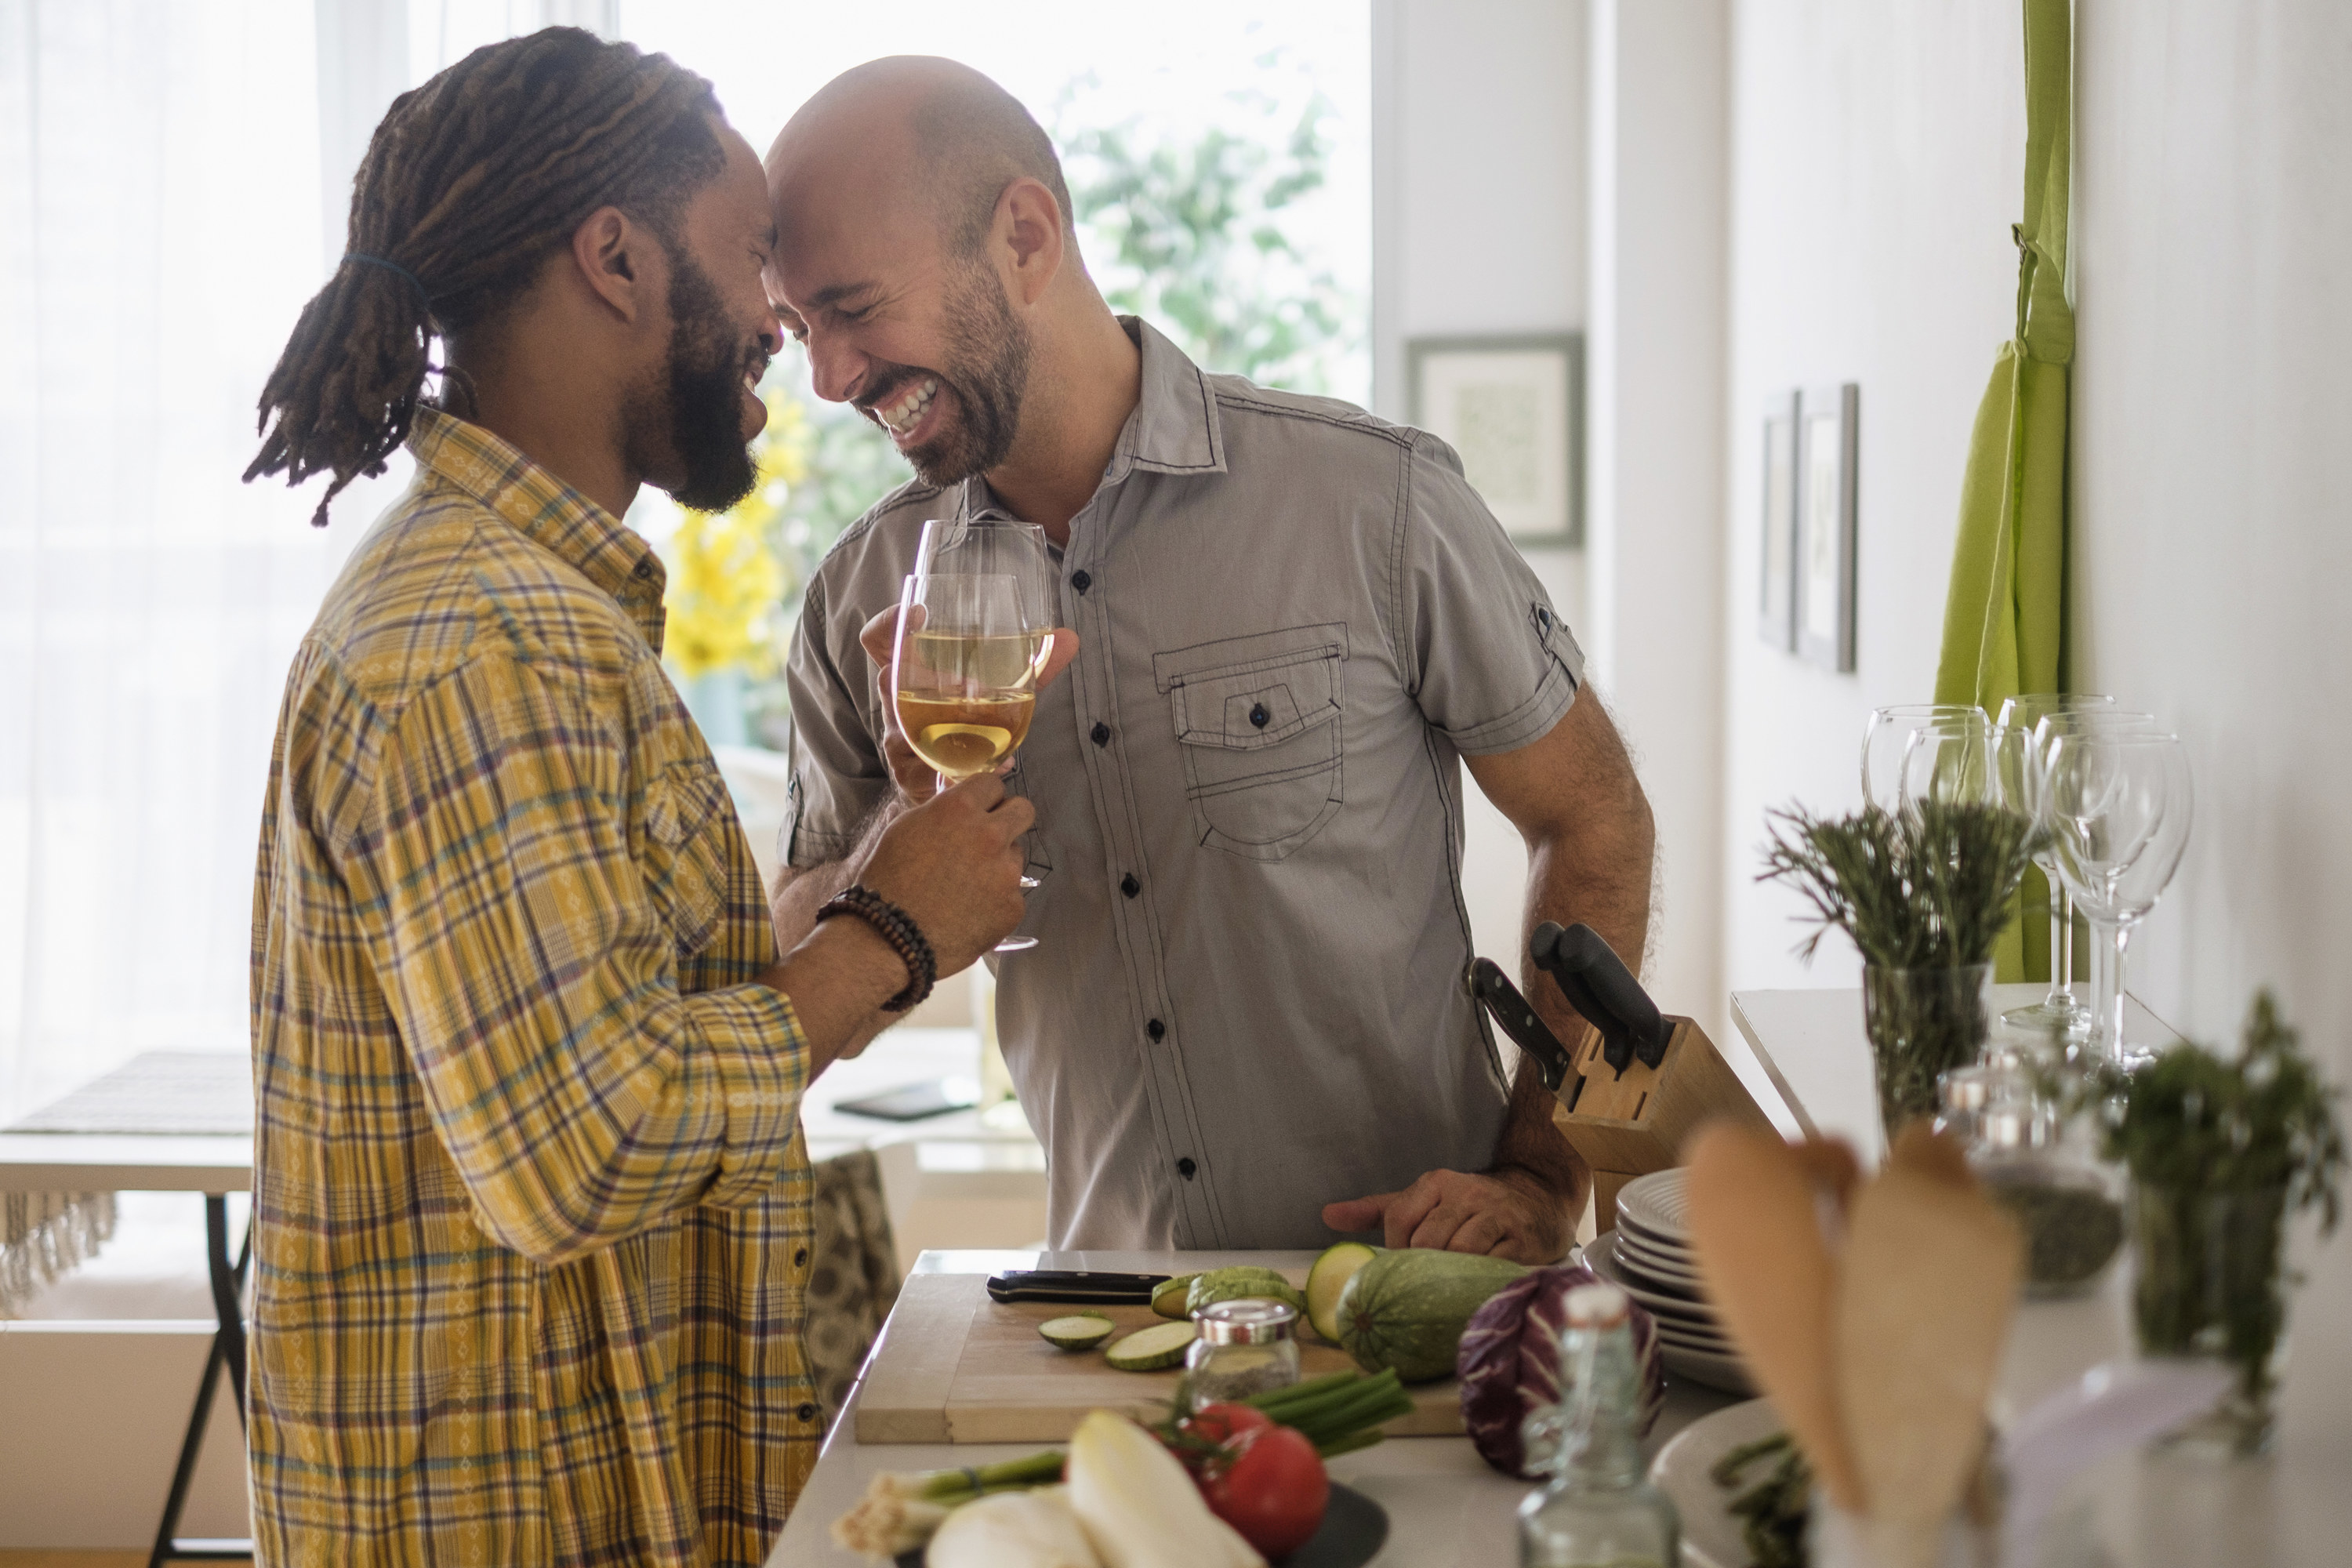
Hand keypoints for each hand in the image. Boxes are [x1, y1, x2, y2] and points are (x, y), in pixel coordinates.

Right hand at [857, 607, 1080, 801]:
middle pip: (885, 681)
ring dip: (937, 729)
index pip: (880, 641)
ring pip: (900, 732)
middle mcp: (896, 706)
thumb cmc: (963, 726)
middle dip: (919, 678)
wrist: (939, 783)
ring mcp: (900, 743)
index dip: (889, 622)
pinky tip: (1000, 765)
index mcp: (909, 676)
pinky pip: (930, 773)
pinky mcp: (912, 777)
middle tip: (963, 684)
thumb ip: (1033, 668)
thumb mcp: (998, 692)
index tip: (919, 612)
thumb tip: (1070, 638)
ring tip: (985, 729)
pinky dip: (965, 771)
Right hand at [857, 769, 1035, 974]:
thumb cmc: (888, 881)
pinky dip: (995, 901)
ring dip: (998, 863)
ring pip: (1016, 855)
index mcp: (960, 809)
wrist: (889, 938)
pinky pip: (1012, 894)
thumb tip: (961, 806)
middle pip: (1024, 810)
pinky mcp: (1013, 906)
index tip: (978, 809)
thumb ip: (941, 811)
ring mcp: (1006, 872)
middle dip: (1009, 818)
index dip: (984, 797)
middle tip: (989, 836)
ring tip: (965, 886)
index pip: (993, 783)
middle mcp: (989, 835)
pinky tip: (969, 911)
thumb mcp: (905, 828)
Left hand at [1321, 1166, 1571, 1263]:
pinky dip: (1478, 1279)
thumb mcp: (1423, 1200)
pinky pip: (1492, 1264)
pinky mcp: (1521, 1239)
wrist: (1537, 1199)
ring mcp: (1496, 1215)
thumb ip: (1377, 1210)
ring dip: (1450, 1274)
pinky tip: (1474, 1285)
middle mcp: (1466, 1193)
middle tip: (1425, 1281)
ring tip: (1449, 1284)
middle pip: (1427, 1240)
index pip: (1398, 1219)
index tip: (1404, 1264)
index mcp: (1436, 1183)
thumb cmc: (1468, 1207)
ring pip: (1460, 1251)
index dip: (1395, 1250)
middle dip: (1422, 1266)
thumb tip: (1326, 1216)